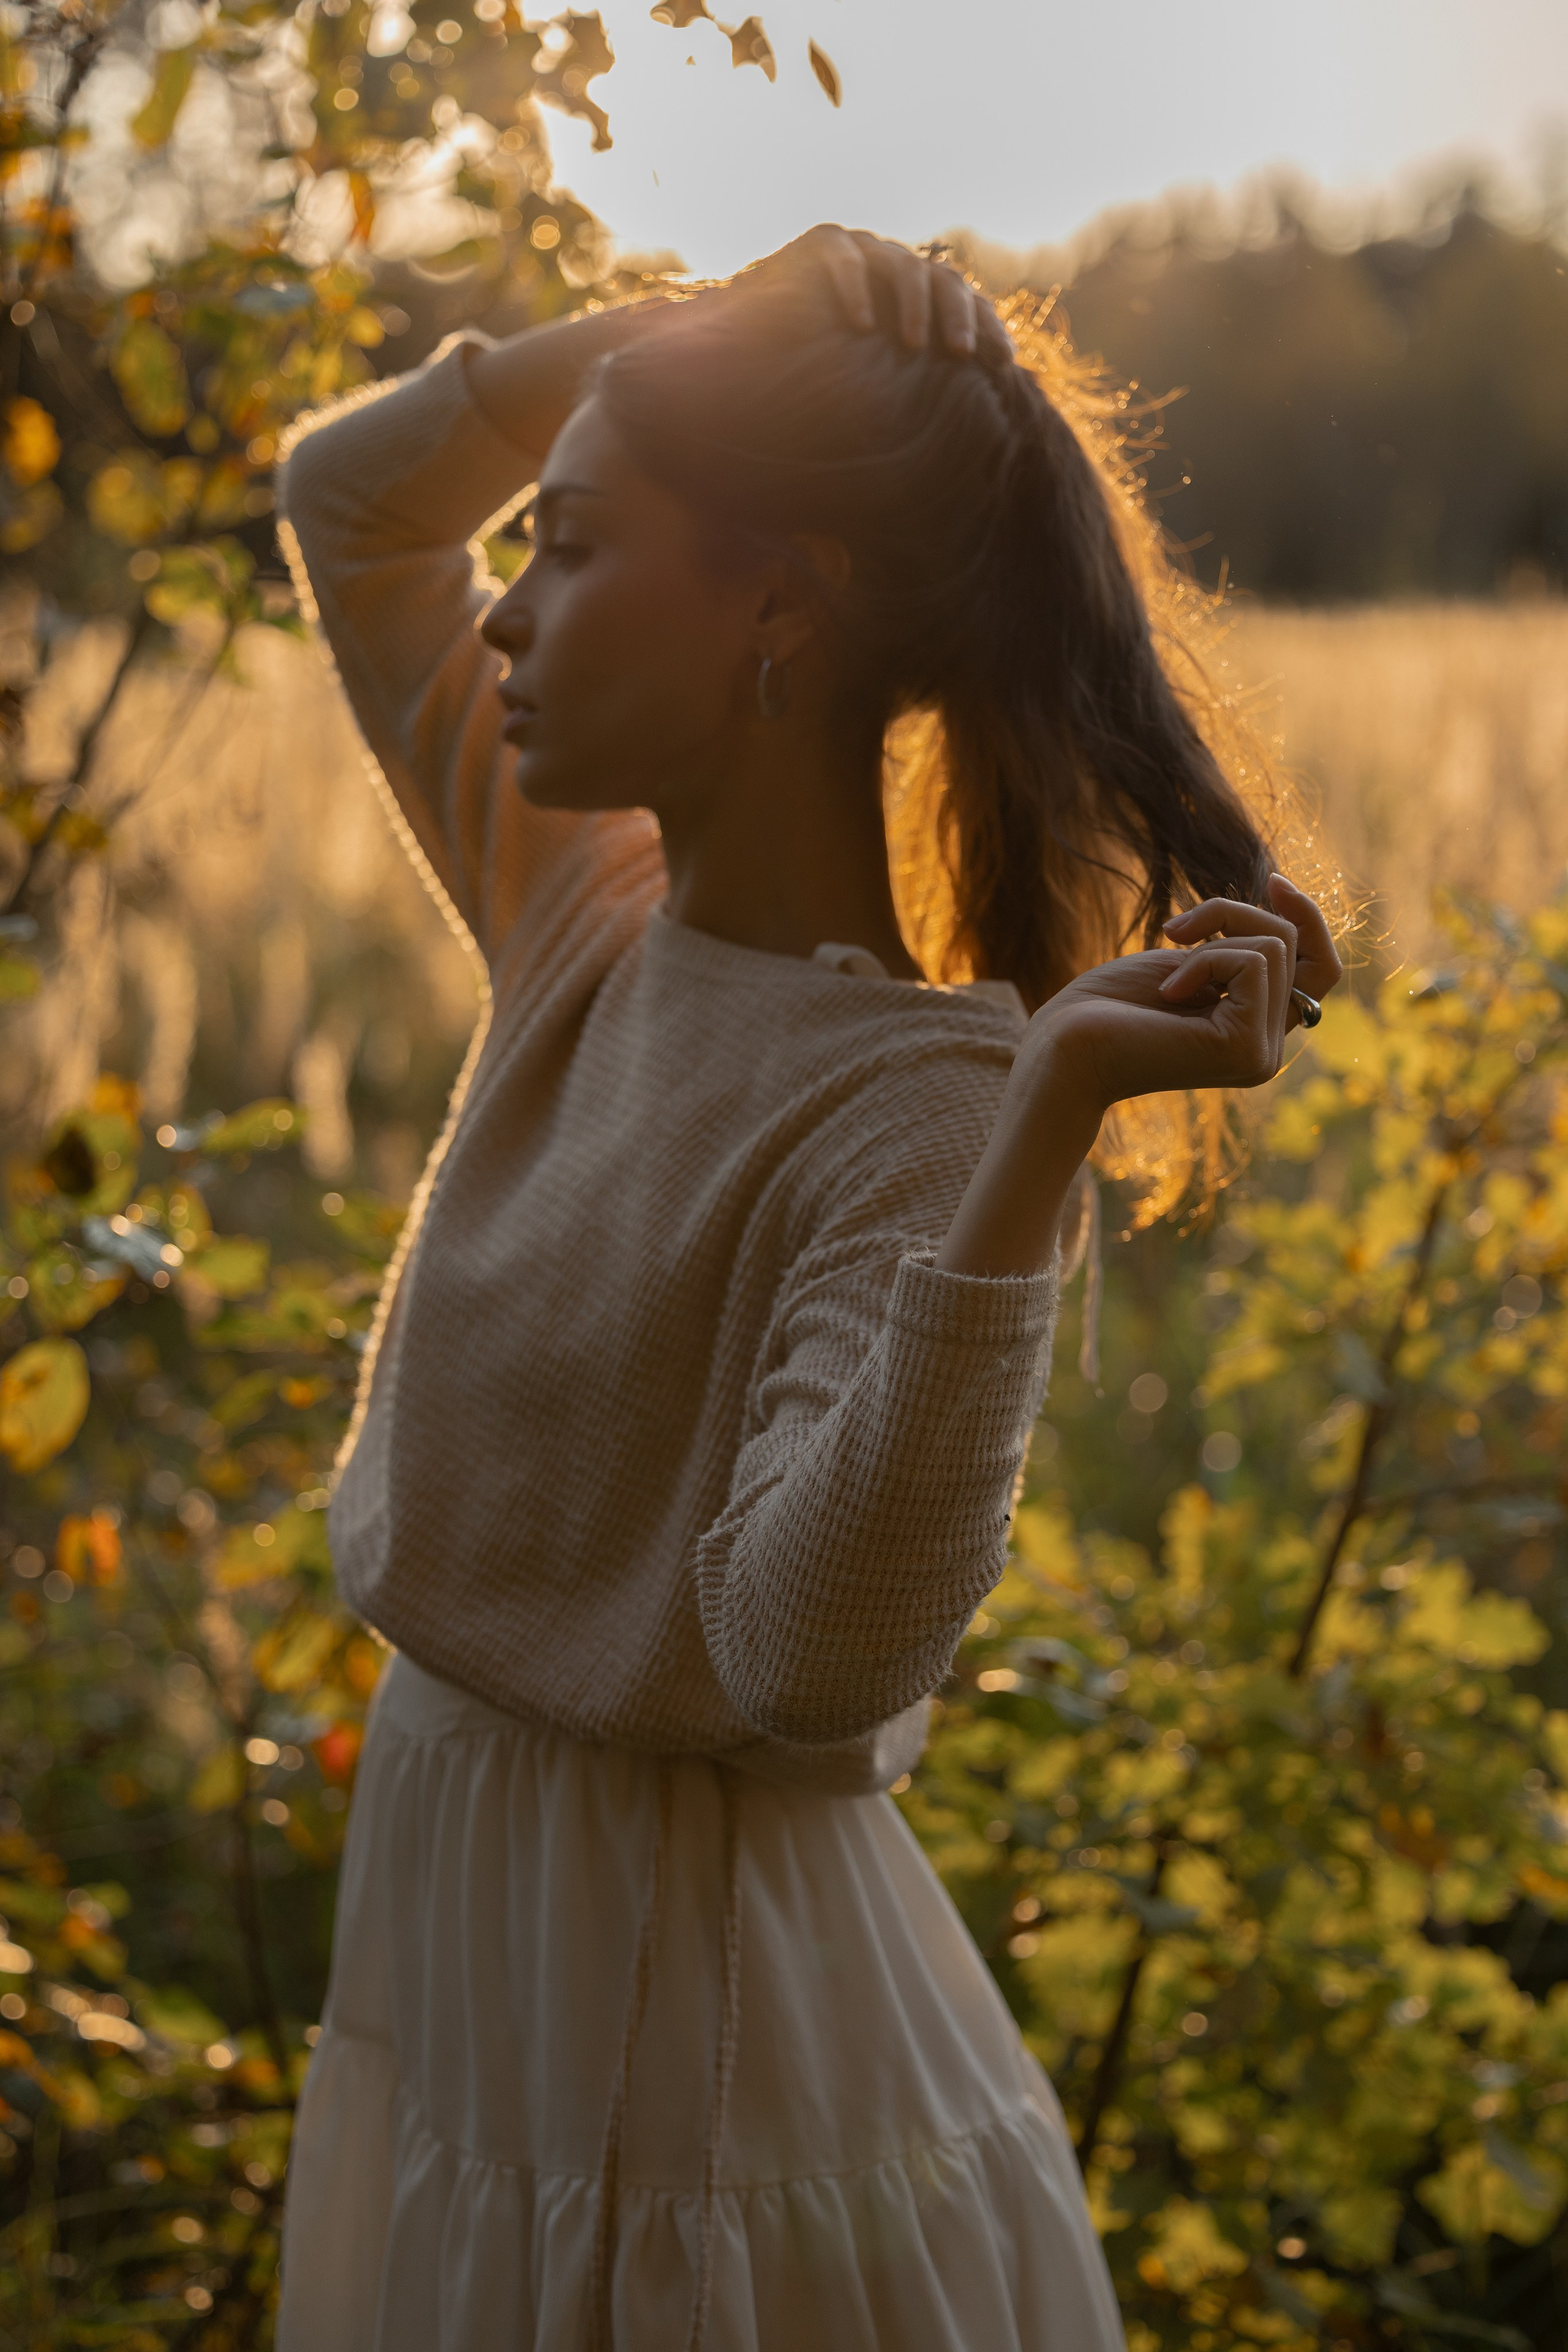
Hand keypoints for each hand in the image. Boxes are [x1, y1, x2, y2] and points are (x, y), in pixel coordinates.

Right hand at [732, 224, 1013, 364]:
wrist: (755, 332)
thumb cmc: (820, 360)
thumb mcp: (878, 375)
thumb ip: (914, 383)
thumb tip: (971, 420)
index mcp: (918, 293)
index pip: (965, 302)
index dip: (988, 328)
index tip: (1005, 364)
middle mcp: (897, 265)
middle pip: (945, 280)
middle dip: (959, 316)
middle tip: (962, 354)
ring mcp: (864, 249)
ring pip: (904, 267)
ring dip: (914, 306)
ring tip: (913, 345)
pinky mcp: (824, 243)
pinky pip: (846, 260)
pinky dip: (856, 289)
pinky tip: (861, 323)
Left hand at [1023, 874, 1343, 1119]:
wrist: (1063, 1050)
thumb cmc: (1106, 1006)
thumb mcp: (1184, 960)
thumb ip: (1238, 949)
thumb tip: (1285, 905)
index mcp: (1257, 1031)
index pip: (1322, 970)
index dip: (1308, 919)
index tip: (1274, 882)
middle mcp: (1269, 1049)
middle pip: (1292, 943)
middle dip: (1232, 913)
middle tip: (1174, 931)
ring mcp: (1262, 1054)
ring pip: (1275, 944)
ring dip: (1212, 934)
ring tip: (1166, 973)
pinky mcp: (1246, 1048)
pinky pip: (1252, 960)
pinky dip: (1203, 958)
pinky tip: (1167, 993)